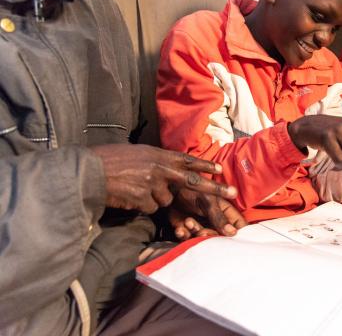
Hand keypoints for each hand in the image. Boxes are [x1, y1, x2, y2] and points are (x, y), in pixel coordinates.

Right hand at [90, 144, 236, 213]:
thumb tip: (168, 169)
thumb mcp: (137, 154)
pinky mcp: (145, 200)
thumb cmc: (109, 160)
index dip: (205, 164)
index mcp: (158, 154)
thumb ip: (155, 161)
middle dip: (215, 189)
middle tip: (232, 193)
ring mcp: (154, 185)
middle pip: (193, 181)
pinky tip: (128, 197)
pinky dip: (141, 206)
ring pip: (165, 200)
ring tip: (133, 189)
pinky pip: (151, 208)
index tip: (220, 169)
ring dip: (154, 199)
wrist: (89, 173)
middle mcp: (160, 168)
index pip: (187, 159)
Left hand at [170, 189, 247, 239]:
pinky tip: (180, 229)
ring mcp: (201, 225)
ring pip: (204, 238)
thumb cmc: (191, 188)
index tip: (230, 239)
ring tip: (188, 222)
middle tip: (201, 230)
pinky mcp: (187, 229)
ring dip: (195, 232)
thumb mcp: (208, 201)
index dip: (236, 234)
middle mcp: (215, 220)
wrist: (168, 187)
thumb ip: (219, 217)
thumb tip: (233, 232)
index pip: (238, 225)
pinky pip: (189, 238)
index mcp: (225, 211)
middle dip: (210, 234)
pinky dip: (184, 235)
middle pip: (220, 236)